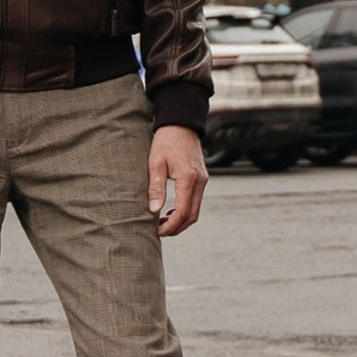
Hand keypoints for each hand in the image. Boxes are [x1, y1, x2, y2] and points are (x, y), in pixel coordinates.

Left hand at [149, 123, 207, 237]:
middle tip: (159, 232)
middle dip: (176, 228)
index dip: (170, 226)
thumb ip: (156, 188)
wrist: (181, 124)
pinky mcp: (201, 179)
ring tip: (162, 223)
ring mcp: (203, 181)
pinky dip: (185, 211)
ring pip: (195, 210)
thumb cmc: (166, 142)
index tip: (157, 231)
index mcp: (188, 179)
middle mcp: (200, 182)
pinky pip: (196, 201)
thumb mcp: (156, 163)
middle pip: (192, 216)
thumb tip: (153, 210)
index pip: (182, 212)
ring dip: (181, 221)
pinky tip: (171, 211)